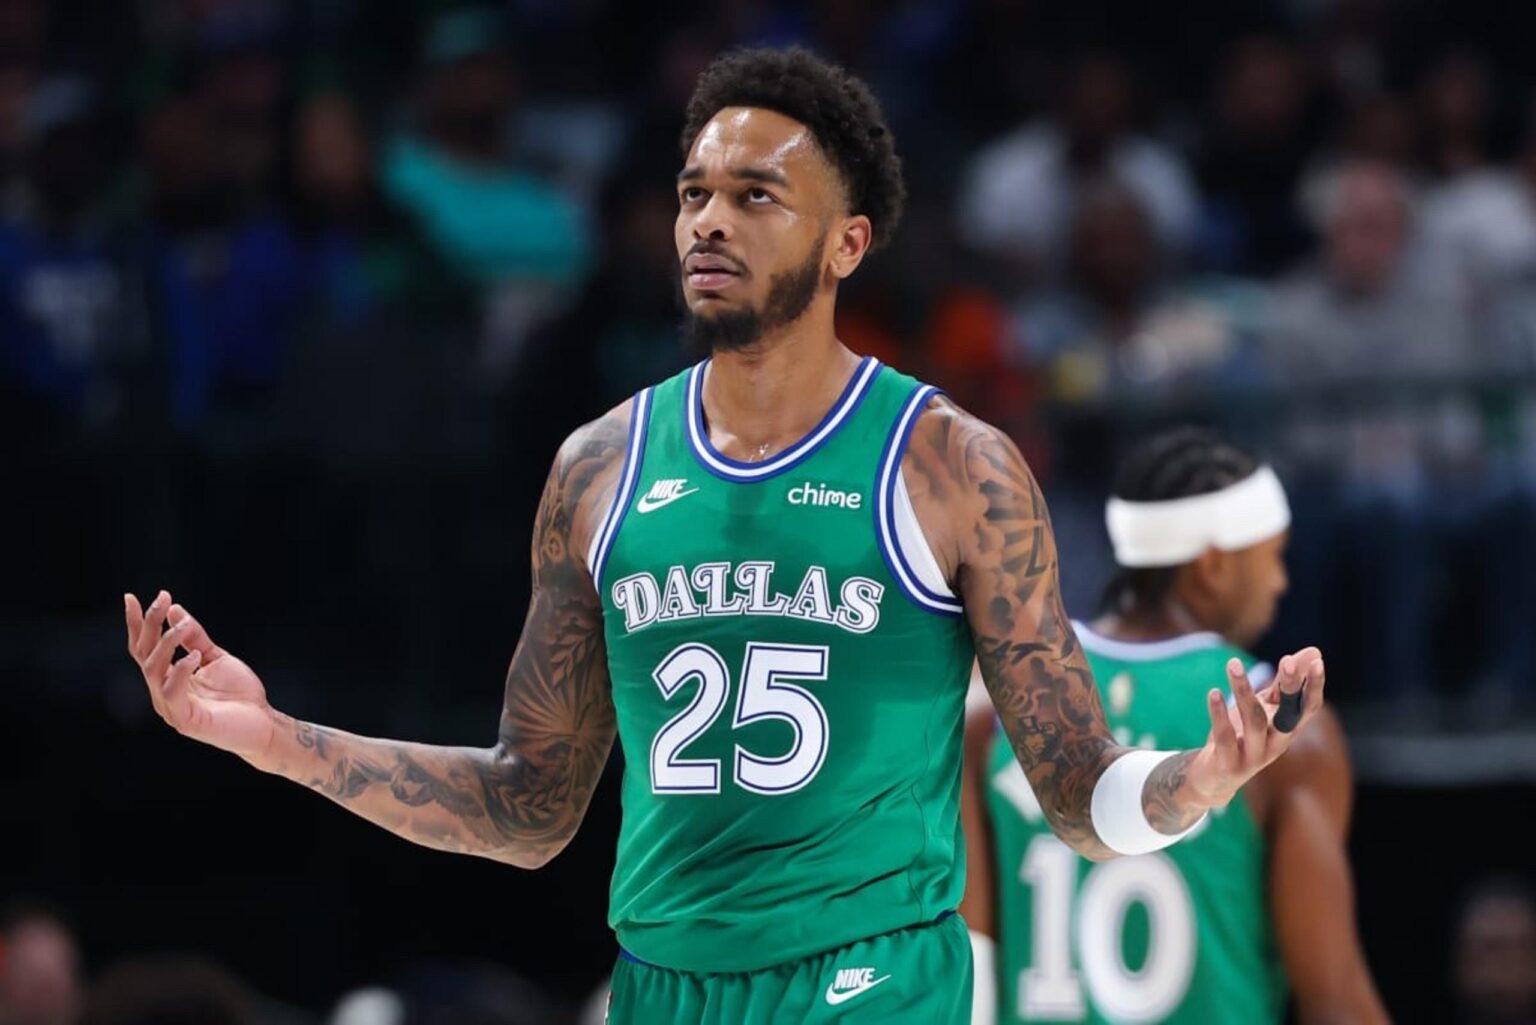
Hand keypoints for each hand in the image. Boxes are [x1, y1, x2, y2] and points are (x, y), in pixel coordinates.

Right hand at [125, 591, 276, 762]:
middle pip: (145, 654)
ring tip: (184, 625)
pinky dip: (180, 671)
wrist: (263, 724)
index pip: (143, 648)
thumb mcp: (215, 657)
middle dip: (151, 624)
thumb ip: (195, 638)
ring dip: (167, 643)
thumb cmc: (239, 694)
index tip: (130, 597)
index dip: (136, 624)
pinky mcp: (185, 721)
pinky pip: (172, 694)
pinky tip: (194, 656)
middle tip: (162, 599)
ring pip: (154, 671)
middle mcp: (162, 692)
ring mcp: (171, 708)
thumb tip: (174, 609)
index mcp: (167, 678)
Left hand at [1187, 648, 1325, 808]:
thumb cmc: (1243, 736)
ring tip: (1232, 663)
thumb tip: (1314, 652)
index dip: (1314, 687)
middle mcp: (1276, 744)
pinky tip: (1213, 693)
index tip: (1317, 661)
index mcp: (1287, 730)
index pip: (1308, 708)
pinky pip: (1225, 737)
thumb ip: (1284, 683)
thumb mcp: (1264, 708)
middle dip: (1290, 688)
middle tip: (1286, 660)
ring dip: (1243, 690)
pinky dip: (1218, 714)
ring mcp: (1254, 756)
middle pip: (1288, 715)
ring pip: (1254, 722)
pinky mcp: (1229, 764)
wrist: (1215, 778)